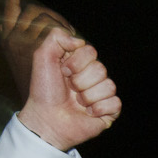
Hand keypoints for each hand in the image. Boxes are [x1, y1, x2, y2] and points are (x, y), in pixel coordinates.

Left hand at [3, 2, 119, 151]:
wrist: (47, 119)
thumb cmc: (44, 91)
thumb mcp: (42, 57)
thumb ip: (57, 38)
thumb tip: (79, 41)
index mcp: (80, 62)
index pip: (91, 51)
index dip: (77, 62)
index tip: (63, 72)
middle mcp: (92, 77)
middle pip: (101, 69)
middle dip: (81, 81)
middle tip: (70, 90)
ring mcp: (102, 94)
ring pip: (109, 86)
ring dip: (88, 96)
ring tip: (77, 103)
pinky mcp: (109, 112)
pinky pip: (115, 103)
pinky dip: (99, 108)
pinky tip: (88, 113)